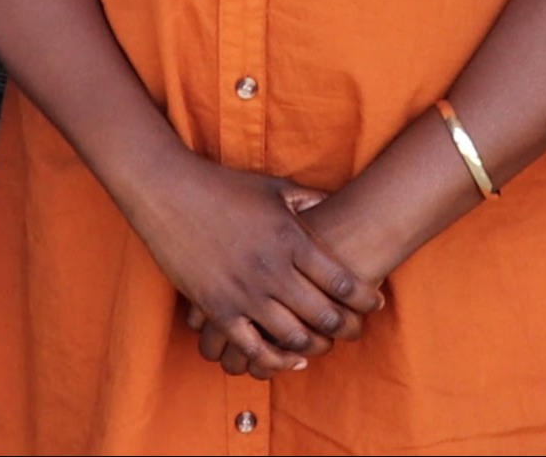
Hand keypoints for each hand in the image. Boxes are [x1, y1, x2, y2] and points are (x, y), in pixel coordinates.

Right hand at [120, 149, 372, 375]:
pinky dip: (274, 359)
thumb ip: (307, 200)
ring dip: (314, 345)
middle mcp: (272, 270)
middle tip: (356, 330)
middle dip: (348, 328)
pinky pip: (252, 347)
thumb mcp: (273, 188)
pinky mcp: (217, 308)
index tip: (376, 302)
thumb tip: (334, 204)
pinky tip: (288, 360)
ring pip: (292, 337)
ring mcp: (244, 292)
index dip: (366, 297)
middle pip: (324, 315)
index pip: (342, 281)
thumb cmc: (224, 187)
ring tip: (324, 344)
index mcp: (291, 239)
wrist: (169, 193)